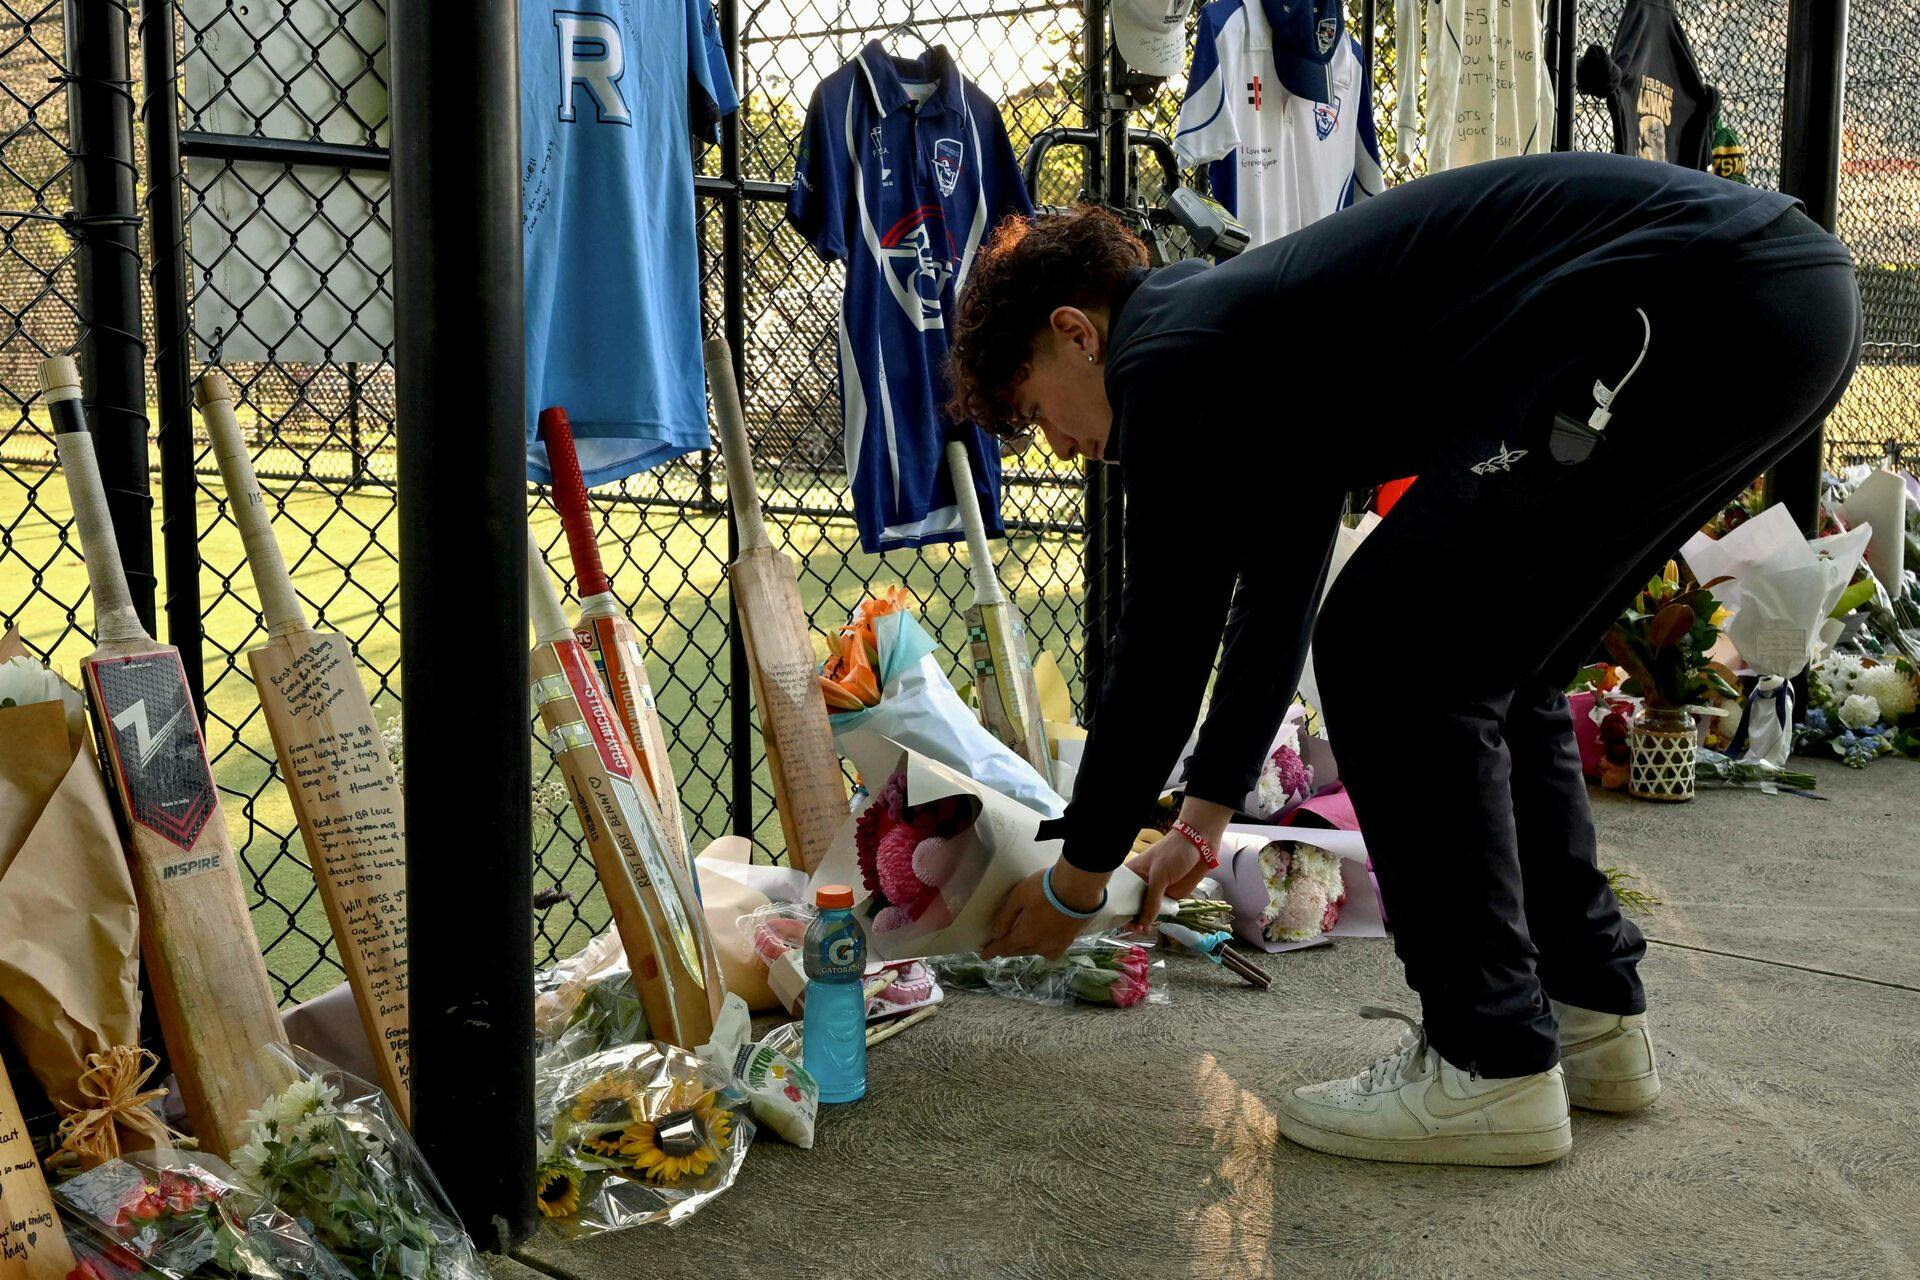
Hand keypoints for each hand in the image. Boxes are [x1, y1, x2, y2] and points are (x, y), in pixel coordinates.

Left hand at [981, 863, 1108, 960]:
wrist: (1079, 888)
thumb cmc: (1045, 888)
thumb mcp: (1018, 896)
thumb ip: (1005, 917)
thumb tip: (995, 934)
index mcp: (1024, 936)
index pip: (1003, 947)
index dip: (991, 951)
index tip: (983, 955)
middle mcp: (1039, 946)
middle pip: (1018, 951)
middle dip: (1007, 950)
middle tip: (1000, 946)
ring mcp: (1056, 945)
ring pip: (1035, 953)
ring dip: (1025, 950)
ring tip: (1022, 943)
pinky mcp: (1070, 940)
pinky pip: (1053, 953)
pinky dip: (1044, 950)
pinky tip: (1045, 944)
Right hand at [1127, 830, 1214, 930]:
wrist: (1200, 843)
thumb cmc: (1174, 853)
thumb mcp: (1159, 876)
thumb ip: (1151, 900)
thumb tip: (1143, 924)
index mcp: (1133, 873)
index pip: (1120, 894)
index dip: (1117, 907)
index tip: (1117, 921)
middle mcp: (1142, 883)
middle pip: (1132, 904)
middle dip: (1131, 917)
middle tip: (1134, 929)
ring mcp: (1157, 890)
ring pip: (1146, 910)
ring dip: (1143, 921)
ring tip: (1141, 931)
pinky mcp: (1170, 895)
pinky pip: (1161, 910)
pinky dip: (1157, 919)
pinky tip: (1152, 927)